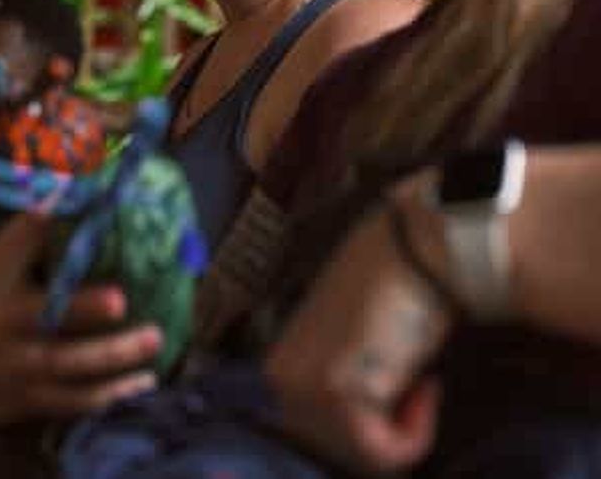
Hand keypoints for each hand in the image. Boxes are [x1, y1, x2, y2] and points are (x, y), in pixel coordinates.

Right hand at [0, 192, 162, 474]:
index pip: (19, 238)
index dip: (44, 212)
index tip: (76, 188)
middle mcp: (3, 320)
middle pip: (47, 315)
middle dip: (83, 308)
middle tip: (121, 299)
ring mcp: (16, 364)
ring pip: (69, 363)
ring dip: (113, 355)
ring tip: (155, 338)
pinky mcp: (25, 399)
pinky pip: (71, 400)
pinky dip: (107, 396)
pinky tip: (143, 383)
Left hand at [264, 186, 453, 474]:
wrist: (414, 247)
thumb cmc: (395, 287)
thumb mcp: (352, 343)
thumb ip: (340, 380)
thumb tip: (354, 422)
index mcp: (279, 366)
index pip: (311, 436)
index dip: (360, 430)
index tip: (396, 402)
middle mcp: (279, 379)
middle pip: (335, 449)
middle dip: (382, 430)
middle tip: (411, 389)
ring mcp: (302, 386)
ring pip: (360, 456)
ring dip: (403, 429)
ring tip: (419, 379)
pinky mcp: (336, 391)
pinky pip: (383, 453)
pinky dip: (416, 434)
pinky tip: (425, 386)